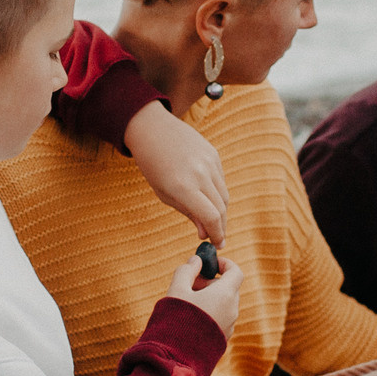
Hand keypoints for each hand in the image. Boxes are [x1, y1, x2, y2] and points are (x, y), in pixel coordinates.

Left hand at [126, 101, 228, 245]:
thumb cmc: (153, 166)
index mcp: (183, 187)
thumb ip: (189, 213)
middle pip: (221, 208)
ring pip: (224, 195)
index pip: (211, 218)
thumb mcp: (165, 194)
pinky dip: (217, 192)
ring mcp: (209, 162)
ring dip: (220, 211)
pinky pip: (221, 180)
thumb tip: (206, 233)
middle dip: (221, 227)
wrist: (152, 130)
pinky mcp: (214, 154)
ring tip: (212, 219)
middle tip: (217, 238)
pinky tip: (207, 196)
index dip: (217, 235)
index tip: (217, 245)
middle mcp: (200, 174)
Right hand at [167, 249, 245, 340]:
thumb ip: (186, 270)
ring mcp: (229, 326)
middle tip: (190, 284)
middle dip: (210, 282)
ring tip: (187, 303)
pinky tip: (190, 320)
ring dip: (209, 298)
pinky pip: (220, 319)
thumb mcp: (177, 289)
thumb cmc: (176, 320)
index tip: (209, 264)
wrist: (177, 357)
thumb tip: (196, 261)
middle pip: (228, 288)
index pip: (236, 271)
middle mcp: (232, 310)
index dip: (224, 264)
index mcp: (225, 295)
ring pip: (224, 304)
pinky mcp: (223, 339)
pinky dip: (210, 312)